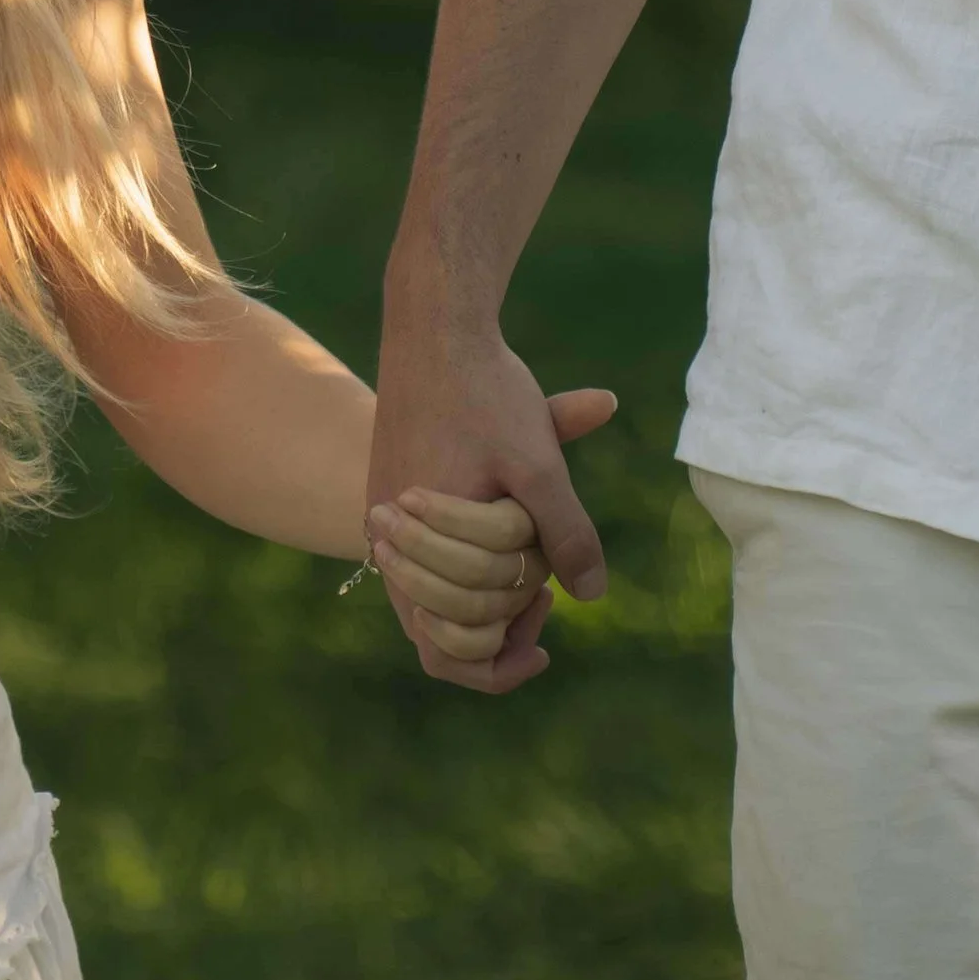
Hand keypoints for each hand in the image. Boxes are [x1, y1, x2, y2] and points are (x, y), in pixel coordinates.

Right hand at [369, 308, 616, 693]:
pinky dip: (465, 576)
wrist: (435, 330)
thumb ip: (564, 531)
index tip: (548, 613)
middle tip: (544, 595)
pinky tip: (509, 549)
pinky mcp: (391, 505)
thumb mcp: (537, 463)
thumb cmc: (485, 393)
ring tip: (532, 579)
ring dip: (484, 605)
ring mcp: (386, 527)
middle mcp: (389, 544)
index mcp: (419, 542)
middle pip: (443, 632)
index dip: (506, 649)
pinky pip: (423, 570)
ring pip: (430, 606)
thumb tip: (591, 596)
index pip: (455, 642)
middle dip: (501, 625)